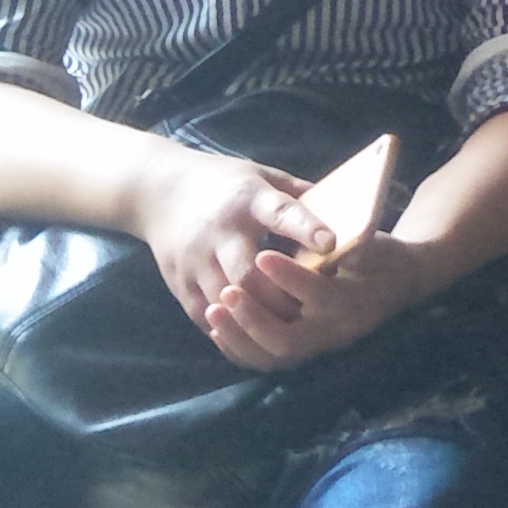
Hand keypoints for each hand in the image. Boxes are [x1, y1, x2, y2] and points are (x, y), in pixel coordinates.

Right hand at [135, 152, 331, 330]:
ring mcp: (194, 258)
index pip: (281, 212)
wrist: (158, 190)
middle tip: (309, 312)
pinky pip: (205, 313)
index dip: (306, 228)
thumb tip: (350, 213)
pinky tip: (250, 331)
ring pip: (227, 300)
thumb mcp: (263, 176)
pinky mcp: (178, 281)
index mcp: (248, 199)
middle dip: (280, 297)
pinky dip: (229, 327)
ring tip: (285, 328)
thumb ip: (301, 197)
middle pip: (249, 273)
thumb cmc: (225, 183)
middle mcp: (219, 229)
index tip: (331, 242)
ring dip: (257, 317)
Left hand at [200, 229, 435, 369]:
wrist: (397, 282)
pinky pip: (267, 360)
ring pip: (274, 356)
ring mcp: (319, 346)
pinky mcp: (304, 350)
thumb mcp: (375, 243)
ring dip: (240, 336)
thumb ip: (353, 244)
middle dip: (253, 318)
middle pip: (289, 340)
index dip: (289, 278)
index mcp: (355, 301)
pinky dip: (239, 349)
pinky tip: (217, 330)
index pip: (318, 295)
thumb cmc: (380, 256)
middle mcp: (336, 332)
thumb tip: (330, 242)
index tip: (261, 256)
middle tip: (226, 292)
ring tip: (213, 310)